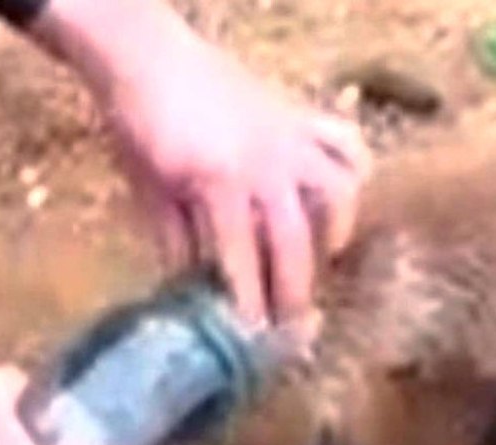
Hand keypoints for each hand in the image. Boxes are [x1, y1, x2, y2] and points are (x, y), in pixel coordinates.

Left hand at [31, 0, 371, 335]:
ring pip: (338, 189)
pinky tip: (349, 193)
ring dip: (336, 228)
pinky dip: (355, 168)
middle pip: (293, 238)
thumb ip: (177, 241)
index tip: (254, 336)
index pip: (240, 258)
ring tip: (325, 254)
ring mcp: (290, 138)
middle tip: (292, 320)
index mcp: (220, 182)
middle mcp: (266, 164)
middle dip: (294, 286)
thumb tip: (195, 286)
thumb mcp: (150, 191)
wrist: (145, 56)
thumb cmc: (140, 125)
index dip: (249, 302)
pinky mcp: (300, 117)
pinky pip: (344, 141)